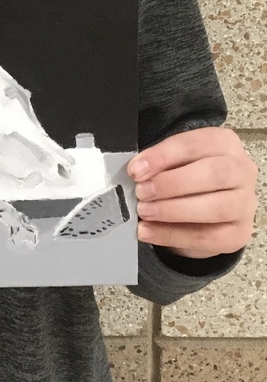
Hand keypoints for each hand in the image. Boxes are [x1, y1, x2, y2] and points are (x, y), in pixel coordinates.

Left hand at [128, 127, 256, 258]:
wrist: (207, 201)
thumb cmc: (186, 173)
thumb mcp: (174, 160)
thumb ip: (159, 163)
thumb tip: (136, 172)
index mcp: (224, 143)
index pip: (193, 145)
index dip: (162, 157)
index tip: (136, 170)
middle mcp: (242, 171)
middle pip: (213, 174)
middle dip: (172, 184)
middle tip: (141, 192)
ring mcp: (245, 204)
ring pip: (215, 208)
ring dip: (173, 211)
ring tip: (144, 213)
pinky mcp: (239, 233)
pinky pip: (209, 238)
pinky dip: (174, 236)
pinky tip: (150, 232)